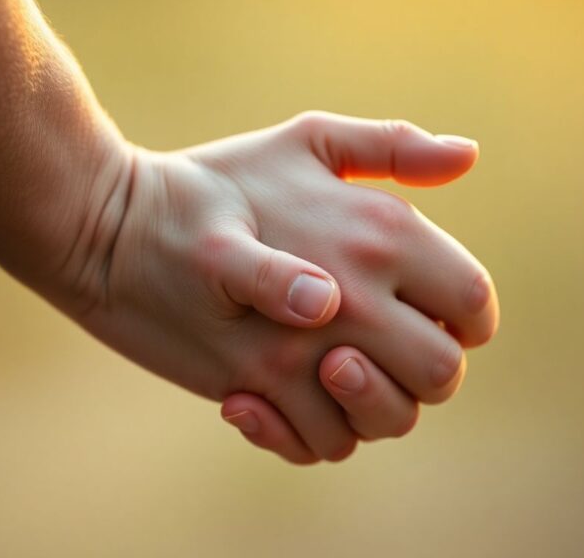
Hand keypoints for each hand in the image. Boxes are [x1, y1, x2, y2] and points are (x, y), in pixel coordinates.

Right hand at [60, 111, 497, 462]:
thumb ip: (392, 147)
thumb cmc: (216, 182)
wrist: (110, 228)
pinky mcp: (251, 388)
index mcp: (380, 232)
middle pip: (441, 375)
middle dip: (424, 369)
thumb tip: (468, 156)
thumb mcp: (305, 140)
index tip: (431, 314)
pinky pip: (320, 442)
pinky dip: (313, 427)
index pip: (473, 304)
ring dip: (370, 405)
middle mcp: (351, 297)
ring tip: (332, 370)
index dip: (466, 319)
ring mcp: (297, 351)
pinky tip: (280, 391)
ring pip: (385, 422)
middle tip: (378, 345)